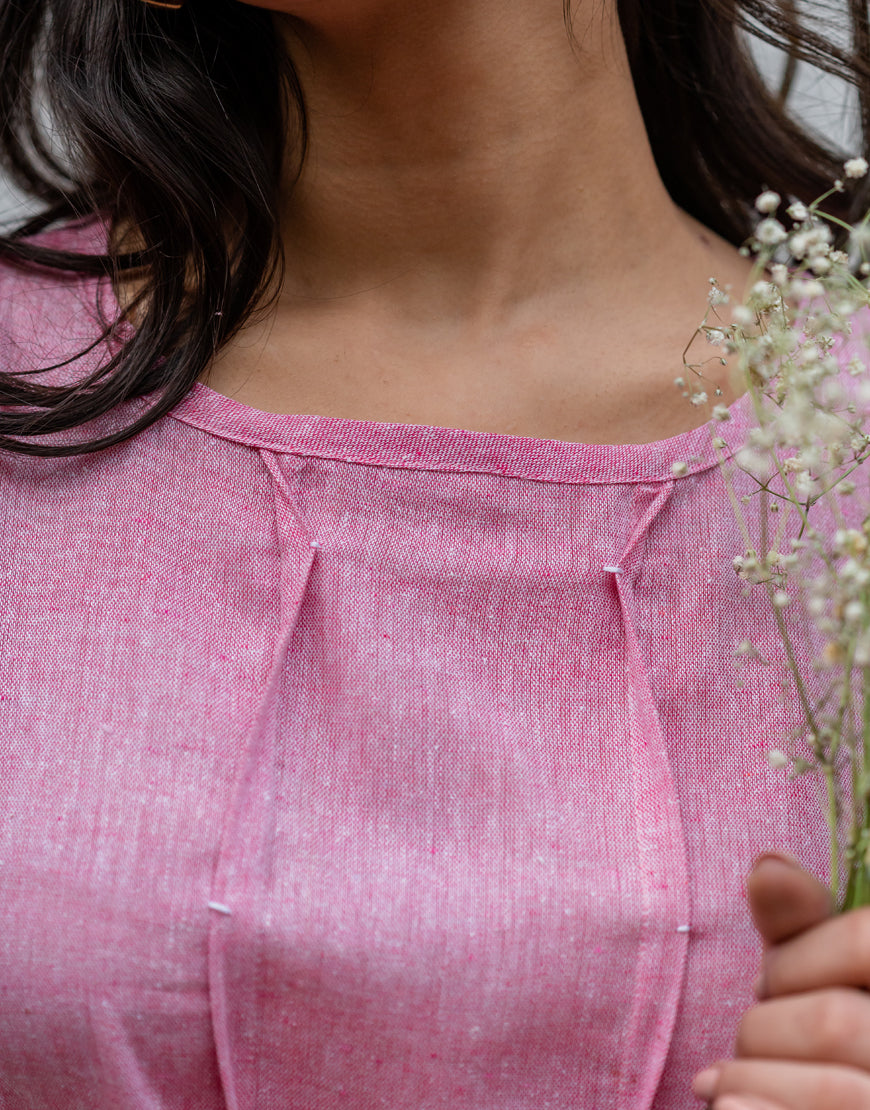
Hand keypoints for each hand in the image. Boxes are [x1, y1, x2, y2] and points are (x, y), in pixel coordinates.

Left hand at [691, 852, 869, 1109]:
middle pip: (835, 1020)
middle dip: (764, 1027)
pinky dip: (752, 1107)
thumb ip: (798, 924)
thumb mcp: (813, 975)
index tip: (769, 985)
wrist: (824, 1092)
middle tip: (752, 1040)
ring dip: (753, 1077)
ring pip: (834, 1088)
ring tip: (736, 1081)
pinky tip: (728, 1103)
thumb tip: (769, 862)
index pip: (862, 942)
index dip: (794, 962)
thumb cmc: (822, 1044)